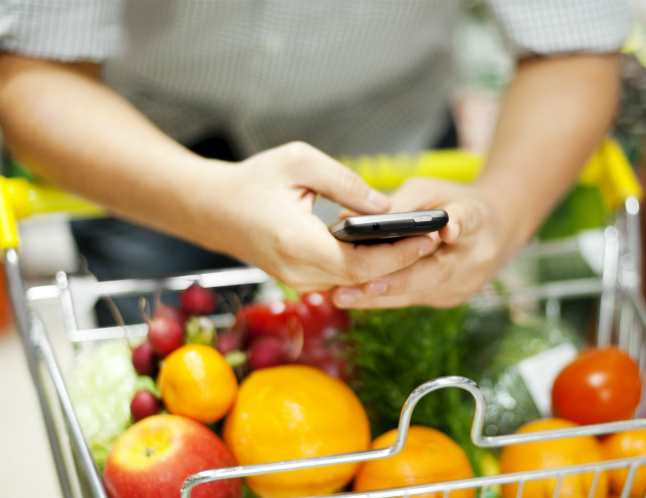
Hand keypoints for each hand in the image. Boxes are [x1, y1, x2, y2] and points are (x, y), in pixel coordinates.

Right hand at [194, 142, 437, 291]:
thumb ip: (347, 183)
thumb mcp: (300, 162)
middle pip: (364, 278)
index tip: (428, 236)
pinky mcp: (299, 279)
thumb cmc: (252, 180)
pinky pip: (341, 279)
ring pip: (354, 283)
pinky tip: (389, 248)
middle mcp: (299, 271)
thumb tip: (386, 205)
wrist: (209, 208)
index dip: (399, 253)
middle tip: (435, 238)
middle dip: (402, 261)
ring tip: (420, 241)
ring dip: (387, 266)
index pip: (361, 262)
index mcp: (298, 243)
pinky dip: (367, 267)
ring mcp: (297, 281)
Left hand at [330, 177, 528, 307]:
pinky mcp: (449, 297)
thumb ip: (399, 202)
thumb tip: (350, 218)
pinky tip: (352, 298)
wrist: (493, 230)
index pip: (468, 221)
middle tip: (361, 284)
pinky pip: (413, 298)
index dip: (458, 225)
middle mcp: (475, 257)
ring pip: (419, 292)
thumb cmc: (452, 203)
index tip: (448, 229)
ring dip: (379, 296)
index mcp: (477, 220)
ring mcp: (464, 284)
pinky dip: (383, 297)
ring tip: (343, 297)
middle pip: (436, 271)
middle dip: (396, 280)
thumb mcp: (431, 191)